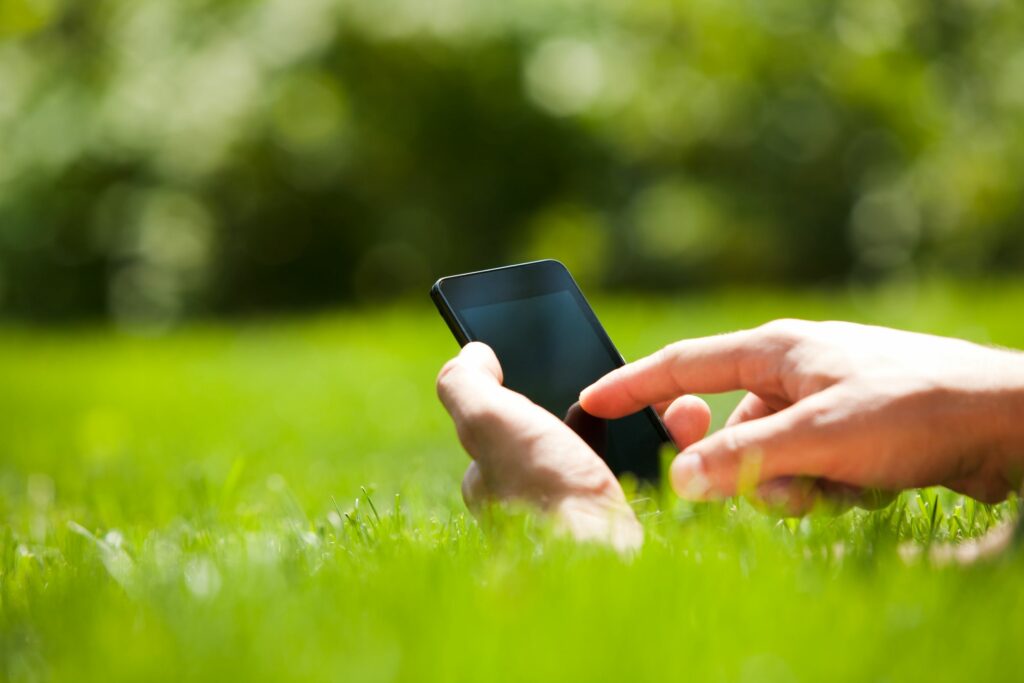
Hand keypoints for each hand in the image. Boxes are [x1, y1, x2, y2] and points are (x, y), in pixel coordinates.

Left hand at [436, 343, 708, 550]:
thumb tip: (472, 351)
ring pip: (622, 454)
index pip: (515, 423)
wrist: (602, 564)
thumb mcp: (489, 423)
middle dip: (615, 403)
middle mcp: (533, 503)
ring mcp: (581, 519)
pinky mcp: (628, 533)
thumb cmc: (542, 489)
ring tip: (682, 405)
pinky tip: (689, 434)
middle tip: (642, 381)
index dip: (545, 390)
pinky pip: (654, 480)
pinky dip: (674, 453)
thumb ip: (466, 384)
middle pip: (576, 434)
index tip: (579, 364)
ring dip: (653, 422)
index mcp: (495, 480)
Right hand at [581, 320, 1023, 510]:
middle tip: (779, 481)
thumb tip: (679, 479)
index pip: (684, 364)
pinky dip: (827, 488)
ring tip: (843, 486)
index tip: (589, 402)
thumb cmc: (915, 407)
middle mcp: (793, 370)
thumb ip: (742, 456)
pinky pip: (809, 469)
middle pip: (728, 426)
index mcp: (775, 350)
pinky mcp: (850, 430)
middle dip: (744, 466)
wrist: (1006, 420)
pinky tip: (871, 484)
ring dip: (795, 486)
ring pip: (769, 458)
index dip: (632, 385)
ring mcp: (823, 400)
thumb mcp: (818, 435)